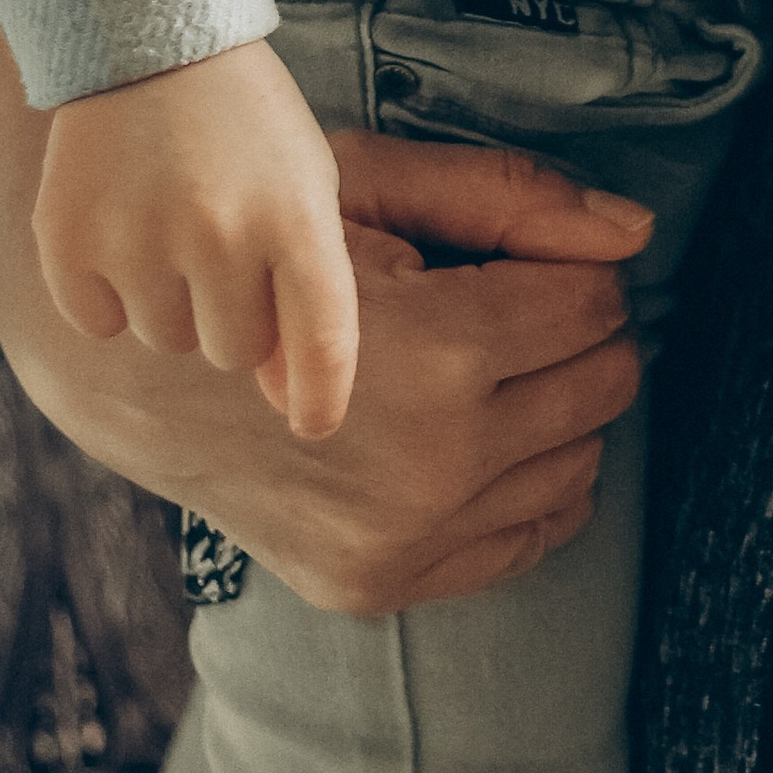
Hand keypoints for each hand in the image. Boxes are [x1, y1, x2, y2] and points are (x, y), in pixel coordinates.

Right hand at [0, 18, 650, 610]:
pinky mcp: (377, 587)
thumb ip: (511, 199)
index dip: (571, 265)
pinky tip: (481, 432)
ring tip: (486, 363)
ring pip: (579, 465)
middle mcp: (431, 470)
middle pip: (603, 384)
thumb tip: (634, 232)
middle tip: (511, 301)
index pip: (593, 304)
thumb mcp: (374, 185)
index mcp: (436, 357)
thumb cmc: (266, 253)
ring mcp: (402, 544)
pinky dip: (530, 482)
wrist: (138, 372)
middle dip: (576, 331)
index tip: (525, 254)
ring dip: (558, 406)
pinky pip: (528, 539)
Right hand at [34, 39, 359, 438]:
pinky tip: (121, 221)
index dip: (321, 396)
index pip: (322, 339)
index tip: (313, 425)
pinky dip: (108, 290)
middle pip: (232, 352)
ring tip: (172, 216)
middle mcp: (221, 233)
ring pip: (167, 340)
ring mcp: (139, 238)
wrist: (150, 38)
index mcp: (296, 215)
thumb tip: (285, 404)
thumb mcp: (301, 185)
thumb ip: (307, 291)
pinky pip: (98, 322)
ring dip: (171, 298)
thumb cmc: (246, 123)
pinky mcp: (68, 242)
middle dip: (233, 312)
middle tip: (221, 238)